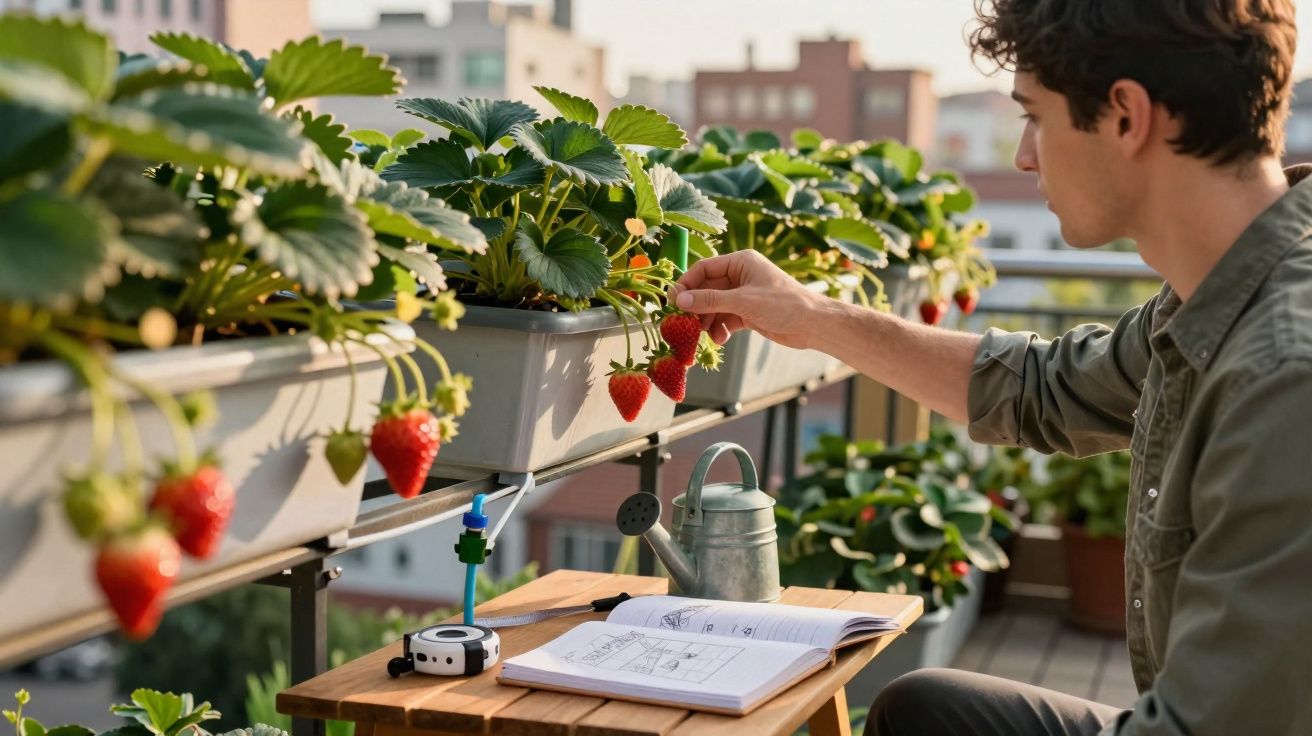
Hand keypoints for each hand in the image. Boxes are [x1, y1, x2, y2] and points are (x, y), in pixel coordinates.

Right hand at [670, 250, 826, 349]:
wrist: (813, 325)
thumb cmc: (783, 305)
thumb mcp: (743, 301)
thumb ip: (709, 300)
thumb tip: (680, 301)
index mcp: (740, 262)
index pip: (704, 269)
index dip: (686, 284)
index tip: (672, 301)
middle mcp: (741, 276)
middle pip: (707, 289)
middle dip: (696, 307)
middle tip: (683, 323)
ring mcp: (744, 295)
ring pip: (714, 306)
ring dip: (707, 321)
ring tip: (704, 336)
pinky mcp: (749, 312)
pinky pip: (725, 318)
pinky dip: (720, 329)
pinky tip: (720, 339)